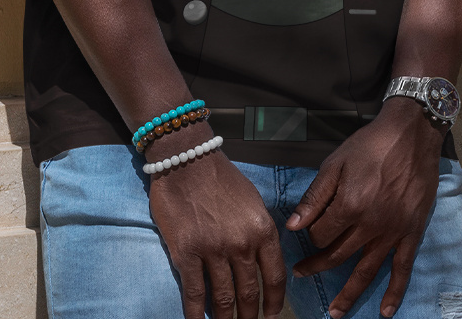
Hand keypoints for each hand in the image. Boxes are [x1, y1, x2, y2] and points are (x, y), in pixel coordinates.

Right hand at [147, 123, 286, 318]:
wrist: (187, 159)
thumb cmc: (220, 177)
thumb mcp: (252, 200)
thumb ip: (260, 230)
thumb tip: (264, 258)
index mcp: (262, 228)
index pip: (275, 276)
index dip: (274, 303)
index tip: (271, 317)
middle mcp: (242, 243)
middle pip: (250, 292)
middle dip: (251, 317)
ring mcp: (214, 250)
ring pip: (223, 299)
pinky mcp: (187, 254)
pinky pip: (194, 294)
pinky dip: (196, 315)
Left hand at [285, 99, 445, 317]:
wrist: (410, 135)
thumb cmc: (370, 145)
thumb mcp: (336, 163)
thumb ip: (314, 197)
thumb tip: (293, 226)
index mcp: (349, 206)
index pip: (320, 235)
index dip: (309, 235)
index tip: (306, 231)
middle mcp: (371, 225)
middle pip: (338, 255)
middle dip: (316, 266)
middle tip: (301, 274)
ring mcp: (393, 232)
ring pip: (366, 270)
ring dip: (349, 293)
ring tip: (335, 313)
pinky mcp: (411, 232)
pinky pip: (402, 268)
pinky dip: (394, 293)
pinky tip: (384, 312)